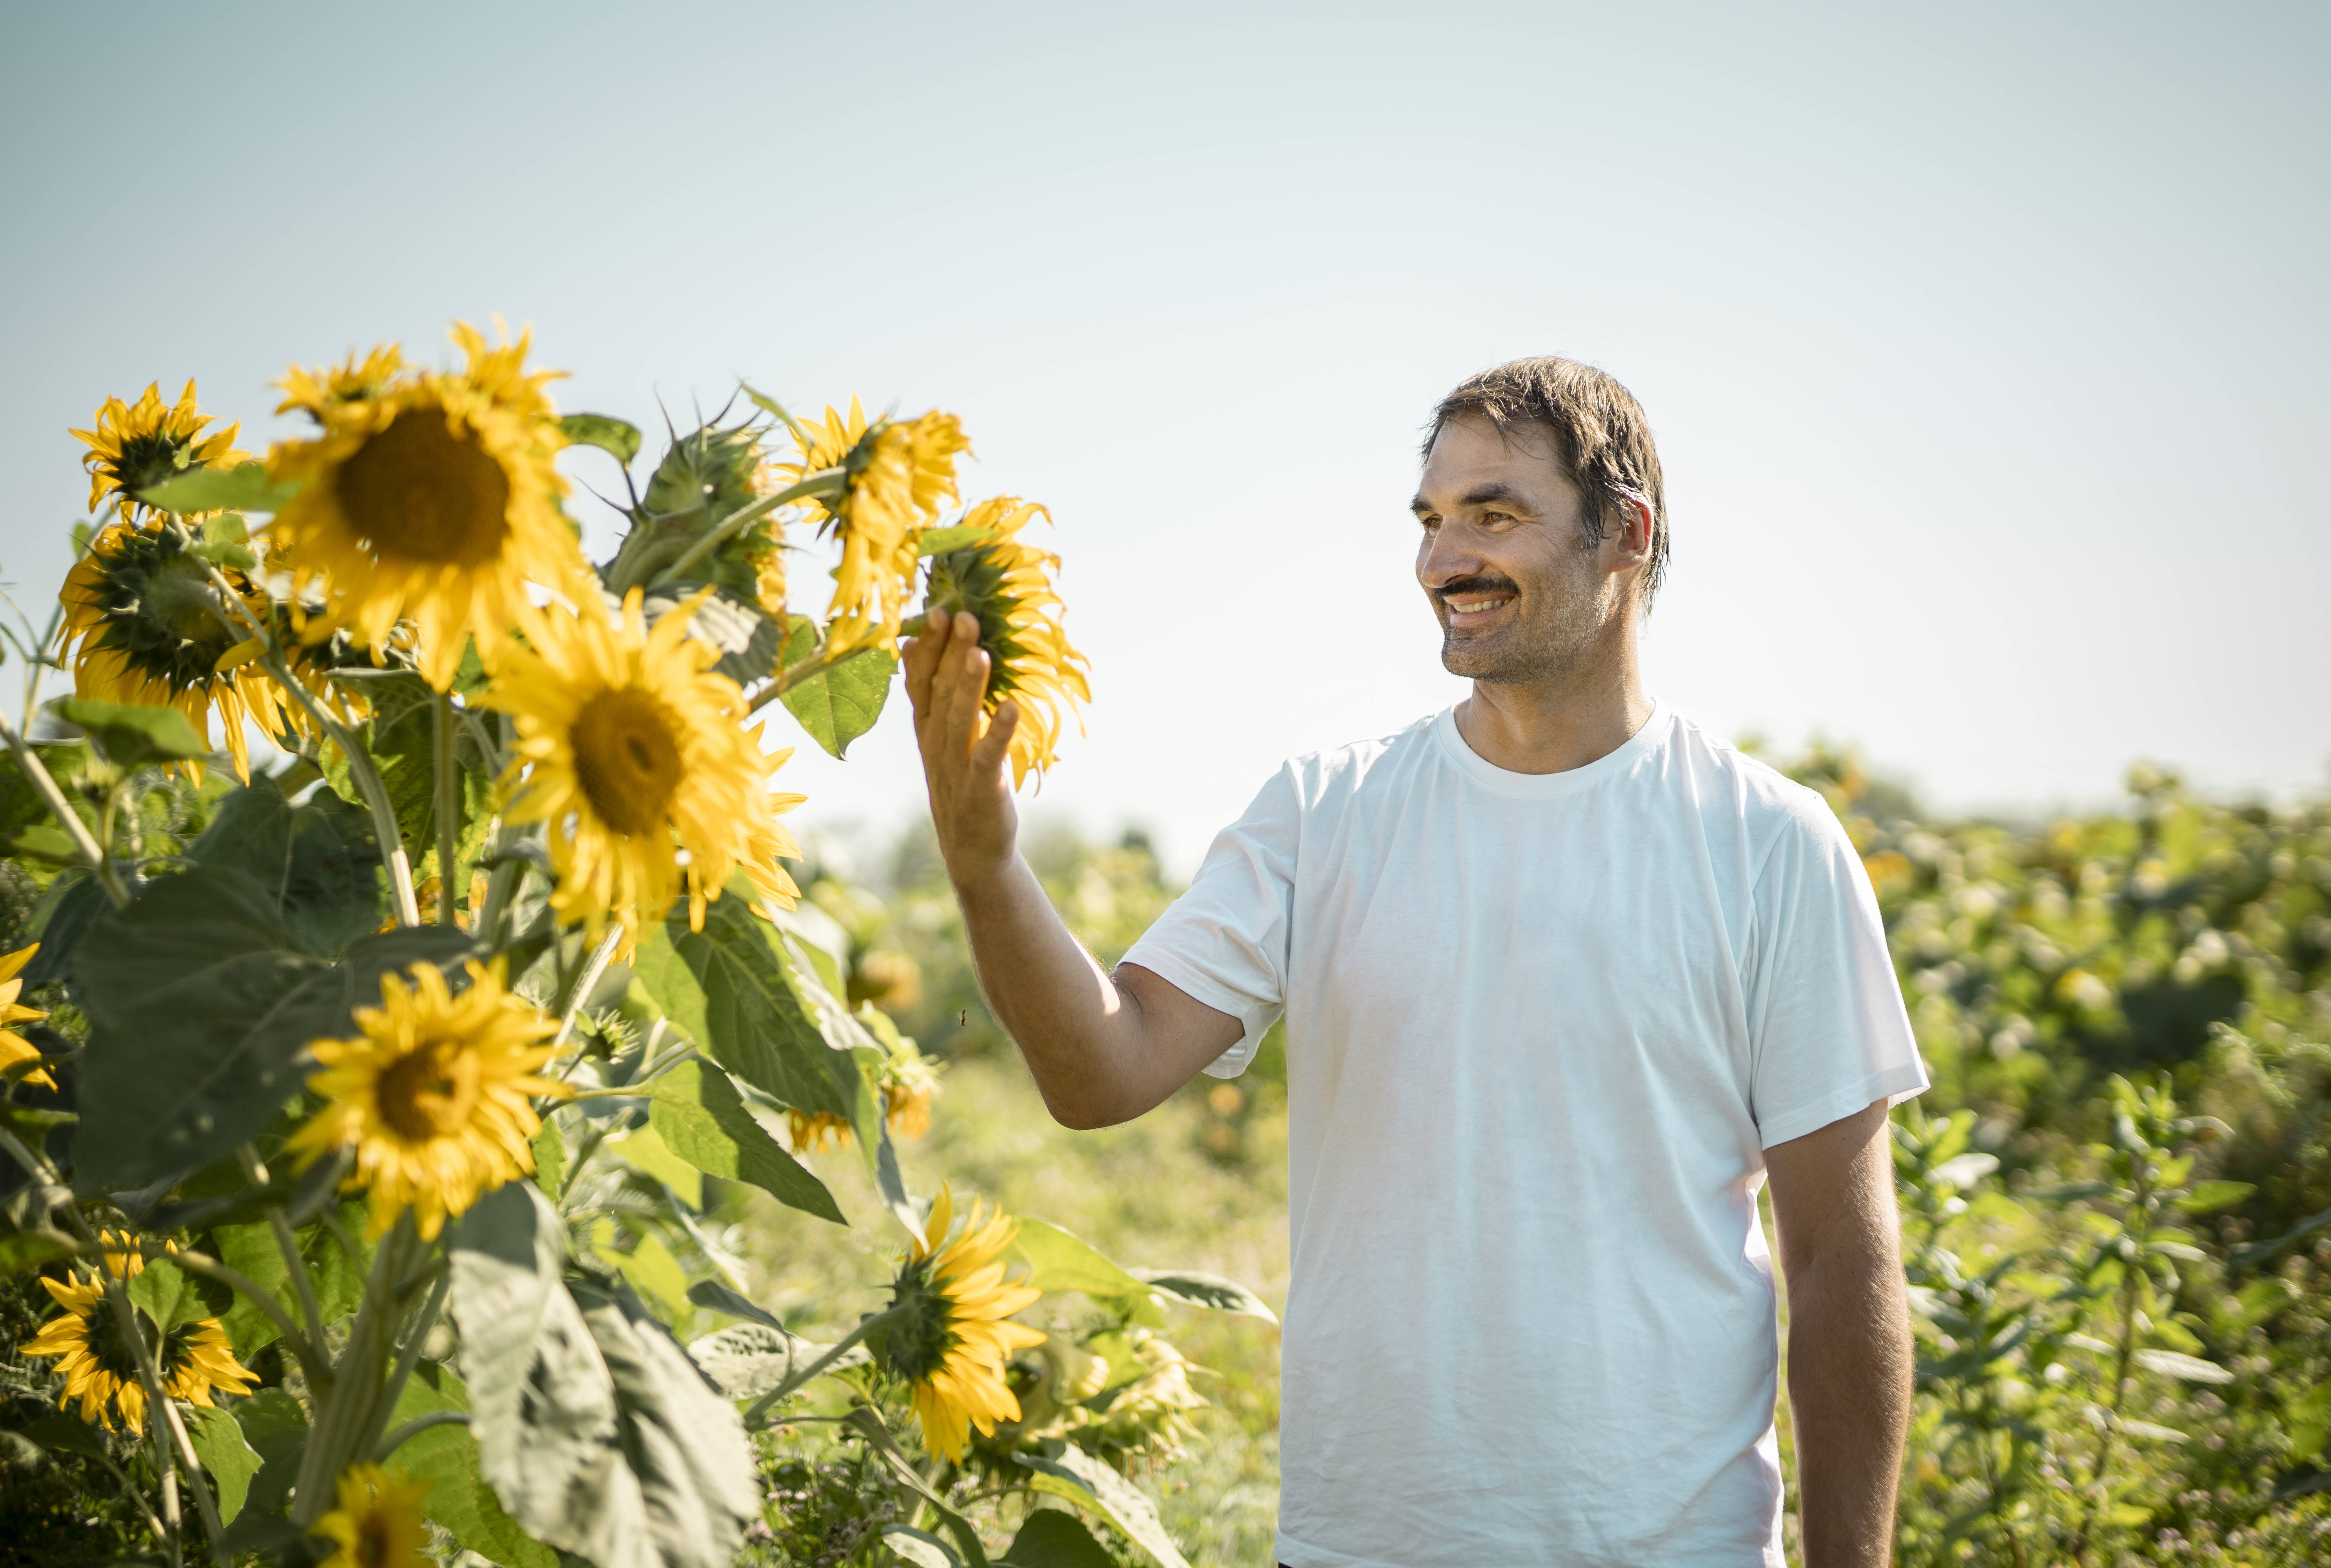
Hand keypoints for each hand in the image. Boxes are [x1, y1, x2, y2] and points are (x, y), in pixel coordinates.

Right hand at [903, 610, 1021, 886]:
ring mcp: (956, 765)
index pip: (921, 680)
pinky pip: (989, 756)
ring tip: (981, 652)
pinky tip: (1013, 707)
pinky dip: (1000, 732)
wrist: (971, 848)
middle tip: (962, 615)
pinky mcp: (982, 787)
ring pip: (960, 718)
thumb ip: (935, 694)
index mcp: (927, 728)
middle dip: (950, 652)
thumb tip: (918, 645)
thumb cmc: (962, 780)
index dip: (928, 647)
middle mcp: (936, 742)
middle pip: (941, 691)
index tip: (936, 610)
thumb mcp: (942, 737)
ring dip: (970, 684)